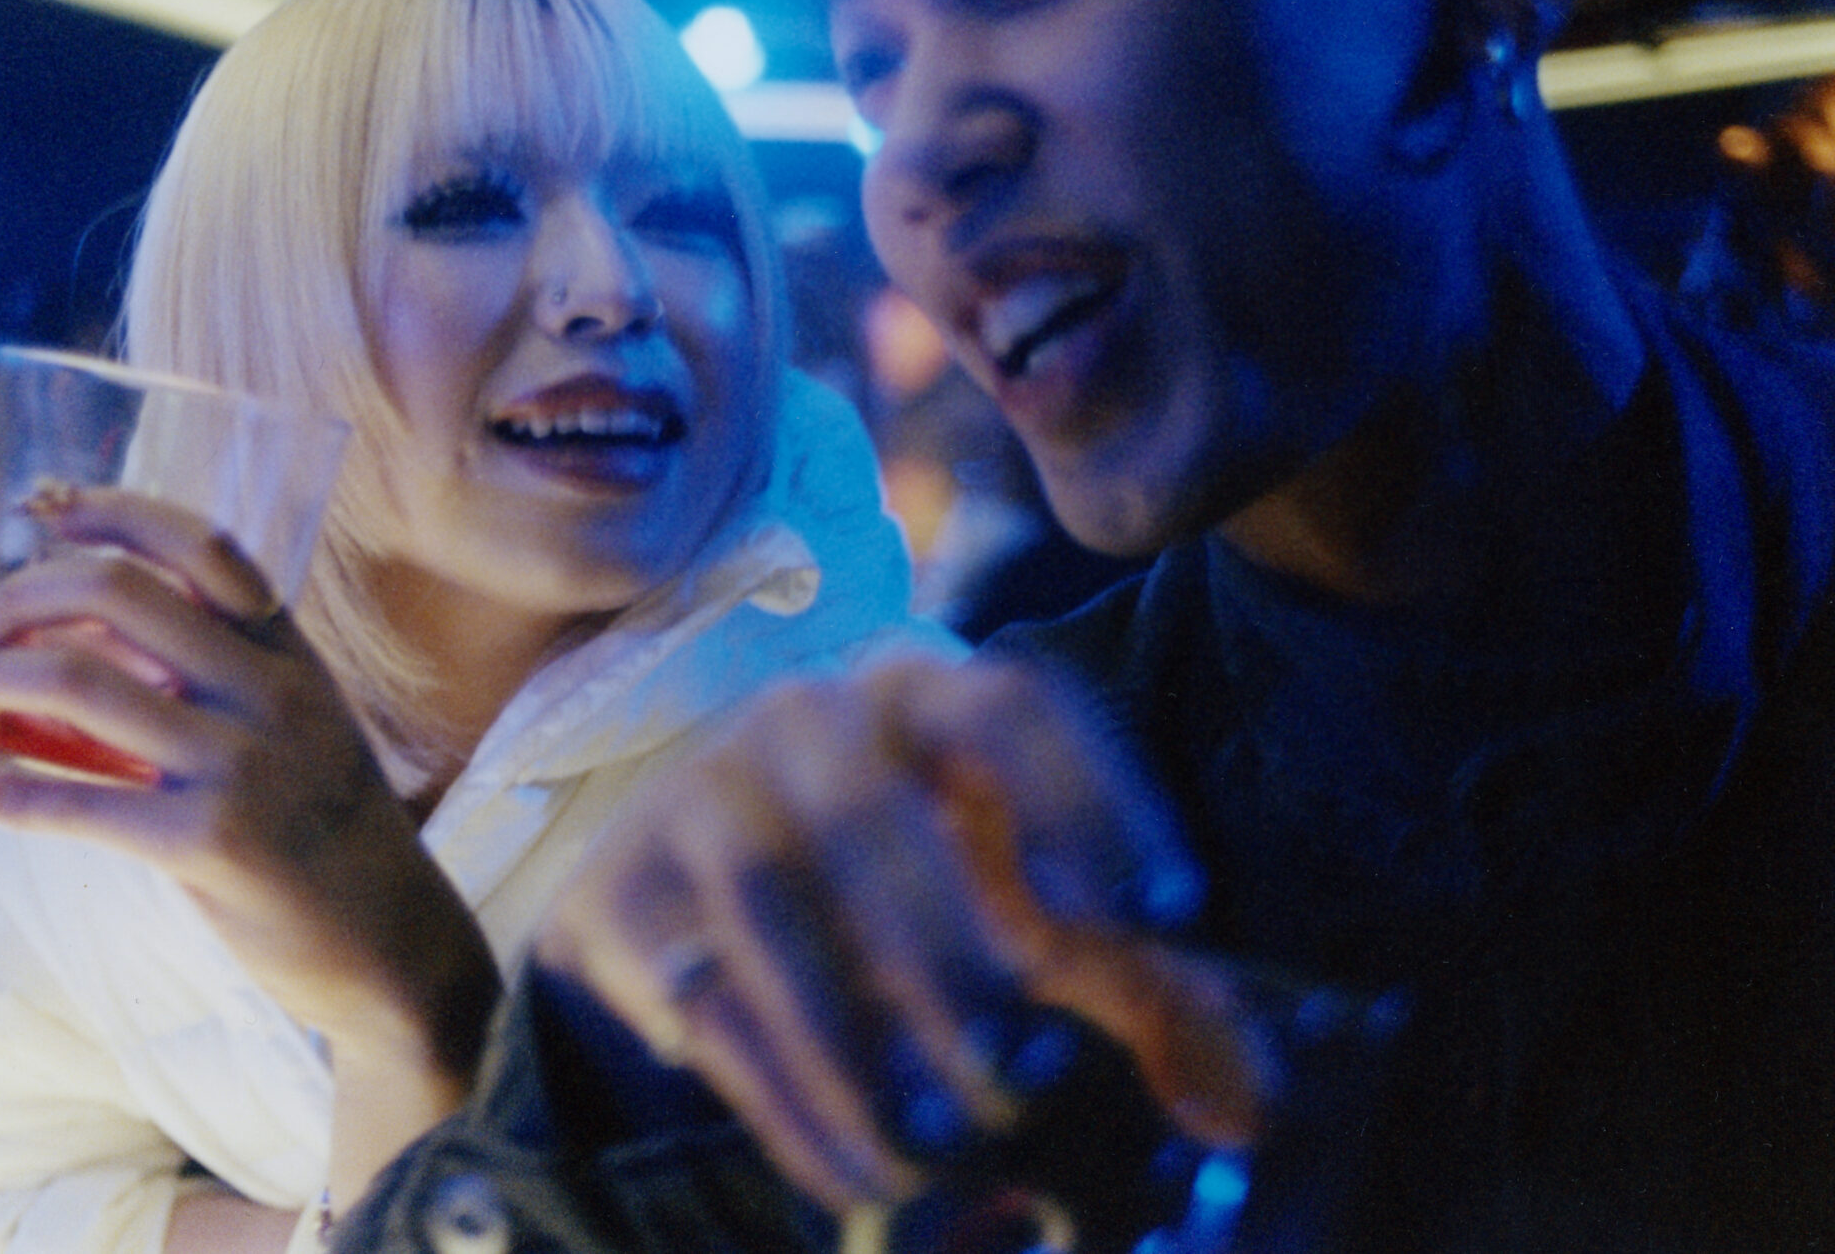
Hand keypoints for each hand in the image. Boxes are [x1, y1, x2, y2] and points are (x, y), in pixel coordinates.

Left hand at [0, 487, 499, 1082]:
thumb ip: (223, 671)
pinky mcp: (207, 842)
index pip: (198, 545)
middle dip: (22, 598)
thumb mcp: (299, 723)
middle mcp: (267, 692)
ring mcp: (239, 764)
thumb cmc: (325, 828)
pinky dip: (7, 791)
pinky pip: (78, 802)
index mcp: (288, 652)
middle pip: (119, 595)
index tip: (39, 505)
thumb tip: (89, 634)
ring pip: (79, 685)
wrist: (392, 939)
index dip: (109, 509)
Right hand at [538, 650, 1267, 1212]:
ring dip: (861, 1032)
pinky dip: (790, 1096)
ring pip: (772, 903)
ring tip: (941, 1134)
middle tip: (1025, 1072)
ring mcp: (695, 794)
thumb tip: (1241, 1117)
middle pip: (868, 812)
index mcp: (918, 689)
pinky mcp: (618, 891)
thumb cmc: (895, 889)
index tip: (1170, 914)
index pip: (1010, 705)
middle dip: (951, 948)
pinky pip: (704, 996)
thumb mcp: (1011, 902)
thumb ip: (1129, 990)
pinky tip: (859, 1170)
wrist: (678, 885)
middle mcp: (800, 719)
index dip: (1094, 799)